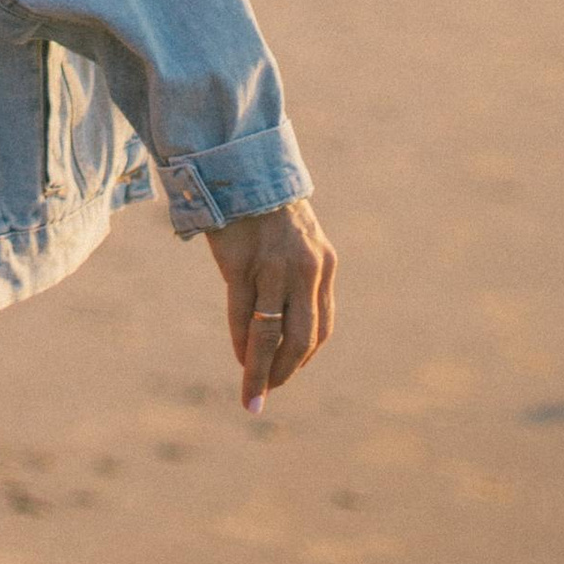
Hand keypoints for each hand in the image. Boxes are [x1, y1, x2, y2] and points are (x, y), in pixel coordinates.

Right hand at [205, 200, 335, 414]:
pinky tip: (238, 357)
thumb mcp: (298, 242)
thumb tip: (284, 327)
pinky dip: (240, 342)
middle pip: (300, 339)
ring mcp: (273, 268)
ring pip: (269, 334)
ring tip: (252, 394)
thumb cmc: (267, 210)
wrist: (240, 168)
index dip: (304, 358)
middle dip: (285, 373)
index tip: (288, 374)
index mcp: (324, 266)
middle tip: (267, 395)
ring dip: (260, 370)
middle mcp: (305, 270)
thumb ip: (299, 279)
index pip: (321, 328)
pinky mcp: (241, 264)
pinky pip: (241, 314)